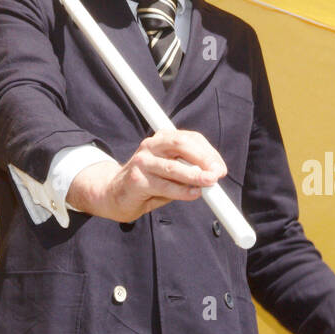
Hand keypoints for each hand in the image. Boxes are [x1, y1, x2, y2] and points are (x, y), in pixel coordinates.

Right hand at [66, 130, 225, 222]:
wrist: (114, 195)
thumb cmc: (149, 183)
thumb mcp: (170, 172)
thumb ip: (187, 170)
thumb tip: (213, 175)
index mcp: (160, 140)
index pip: (189, 138)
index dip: (208, 152)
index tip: (220, 168)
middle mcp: (150, 146)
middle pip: (180, 144)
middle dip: (203, 158)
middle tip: (217, 173)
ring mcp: (141, 162)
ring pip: (172, 167)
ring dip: (195, 175)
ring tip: (210, 182)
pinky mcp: (136, 180)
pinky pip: (164, 186)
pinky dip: (182, 191)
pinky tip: (194, 193)